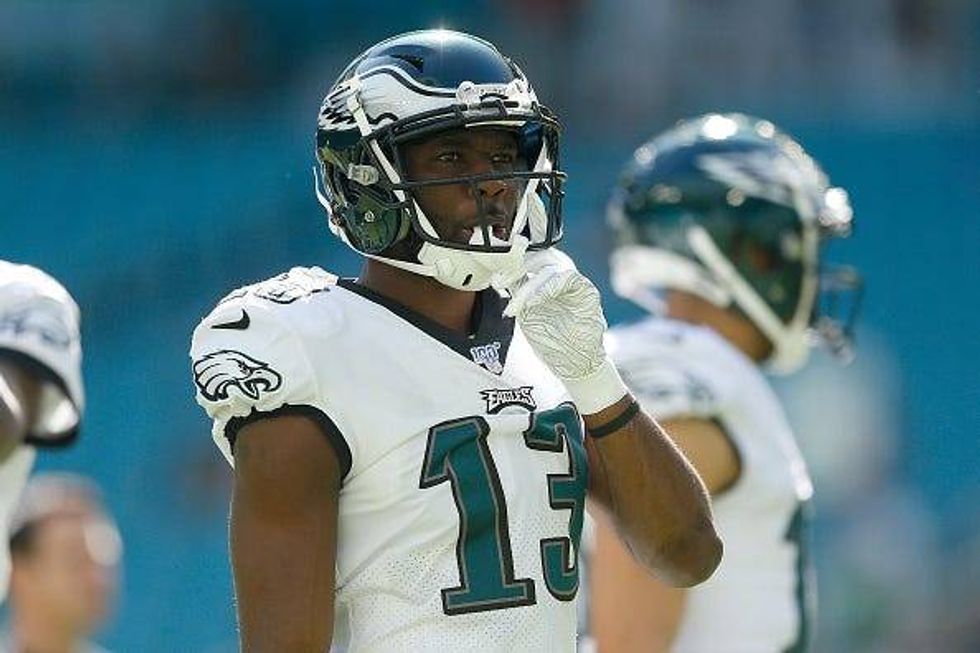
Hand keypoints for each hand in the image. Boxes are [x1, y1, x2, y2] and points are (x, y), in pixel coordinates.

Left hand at [505, 249, 627, 413]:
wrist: (573, 364)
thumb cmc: (552, 340)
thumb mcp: (527, 313)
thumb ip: (518, 293)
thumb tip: (498, 276)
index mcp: (547, 279)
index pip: (530, 258)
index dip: (511, 264)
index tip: (495, 280)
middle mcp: (563, 276)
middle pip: (541, 255)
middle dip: (517, 267)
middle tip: (501, 283)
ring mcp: (576, 283)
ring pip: (552, 265)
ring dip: (530, 281)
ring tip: (517, 301)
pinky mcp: (588, 292)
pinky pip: (568, 278)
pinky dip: (548, 287)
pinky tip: (534, 302)